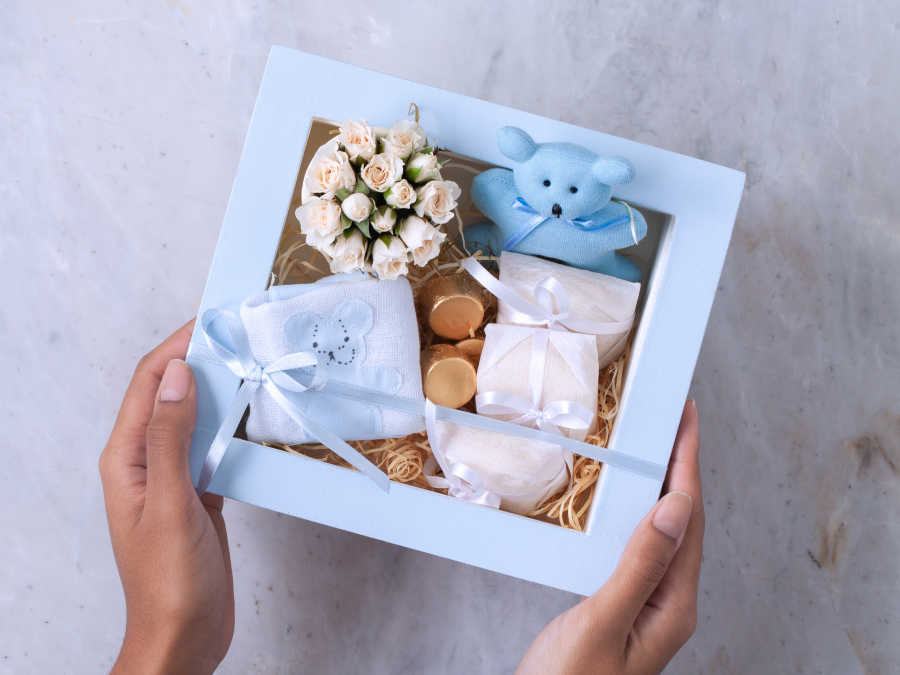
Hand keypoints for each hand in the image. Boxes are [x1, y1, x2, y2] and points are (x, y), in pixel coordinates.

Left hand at [99, 321, 233, 673]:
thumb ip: (171, 437)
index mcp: (126, 457)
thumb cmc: (170, 580)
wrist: (185, 636)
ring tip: (255, 366)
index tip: (214, 322)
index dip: (178, 347)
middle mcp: (146, 460)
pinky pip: (212, 445)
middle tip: (244, 338)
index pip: (149, 384)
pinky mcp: (199, 491)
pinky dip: (232, 425)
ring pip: (196, 417)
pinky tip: (256, 417)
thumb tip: (178, 374)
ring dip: (221, 390)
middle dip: (202, 361)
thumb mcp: (171, 502)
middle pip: (172, 394)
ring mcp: (173, 476)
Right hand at [518, 401, 703, 674]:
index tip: (687, 417)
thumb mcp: (602, 622)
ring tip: (651, 446)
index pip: (689, 517)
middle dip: (680, 464)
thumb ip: (640, 566)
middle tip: (670, 418)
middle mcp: (670, 600)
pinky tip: (622, 500)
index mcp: (674, 603)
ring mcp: (650, 603)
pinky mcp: (626, 604)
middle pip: (685, 518)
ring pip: (664, 530)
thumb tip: (674, 506)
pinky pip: (642, 545)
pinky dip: (636, 511)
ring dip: (660, 484)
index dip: (688, 462)